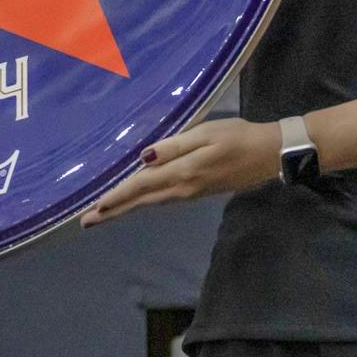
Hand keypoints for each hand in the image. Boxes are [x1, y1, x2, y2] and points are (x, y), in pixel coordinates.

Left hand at [80, 117, 279, 225]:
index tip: (93, 208)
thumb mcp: (207, 133)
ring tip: (104, 213)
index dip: (116, 196)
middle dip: (113, 211)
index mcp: (183, 173)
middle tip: (86, 222)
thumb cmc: (239, 136)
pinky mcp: (198, 191)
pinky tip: (136, 199)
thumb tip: (143, 158)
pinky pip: (163, 198)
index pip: (141, 186)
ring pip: (151, 202)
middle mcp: (183, 188)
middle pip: (142, 201)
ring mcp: (191, 192)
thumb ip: (174, 146)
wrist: (270, 154)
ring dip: (126, 207)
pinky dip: (144, 201)